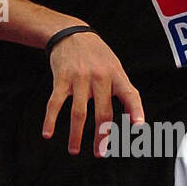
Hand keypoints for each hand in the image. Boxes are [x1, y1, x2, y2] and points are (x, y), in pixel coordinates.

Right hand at [42, 30, 144, 154]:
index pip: (130, 94)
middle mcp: (100, 77)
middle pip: (103, 112)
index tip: (139, 126)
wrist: (72, 33)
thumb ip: (123, 90)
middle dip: (101, 136)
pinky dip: (50, 120)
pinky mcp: (61, 78)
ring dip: (76, 135)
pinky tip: (47, 133)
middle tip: (99, 152)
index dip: (136, 110)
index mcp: (116, 75)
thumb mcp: (115, 67)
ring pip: (79, 113)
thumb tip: (134, 118)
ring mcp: (80, 78)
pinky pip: (55, 103)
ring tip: (74, 150)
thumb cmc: (97, 55)